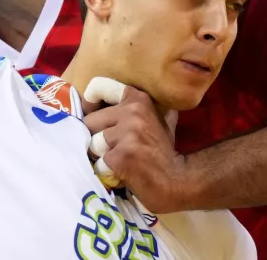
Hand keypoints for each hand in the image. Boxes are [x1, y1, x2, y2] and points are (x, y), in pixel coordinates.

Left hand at [83, 78, 189, 213]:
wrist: (178, 180)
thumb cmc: (164, 151)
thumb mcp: (158, 119)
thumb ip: (140, 106)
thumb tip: (121, 93)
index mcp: (138, 99)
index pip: (99, 87)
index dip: (89, 101)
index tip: (90, 113)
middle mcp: (132, 112)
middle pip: (90, 121)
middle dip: (95, 136)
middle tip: (111, 149)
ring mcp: (127, 134)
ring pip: (92, 144)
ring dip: (101, 156)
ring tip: (118, 162)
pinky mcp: (121, 157)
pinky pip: (98, 163)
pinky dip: (105, 172)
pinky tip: (120, 174)